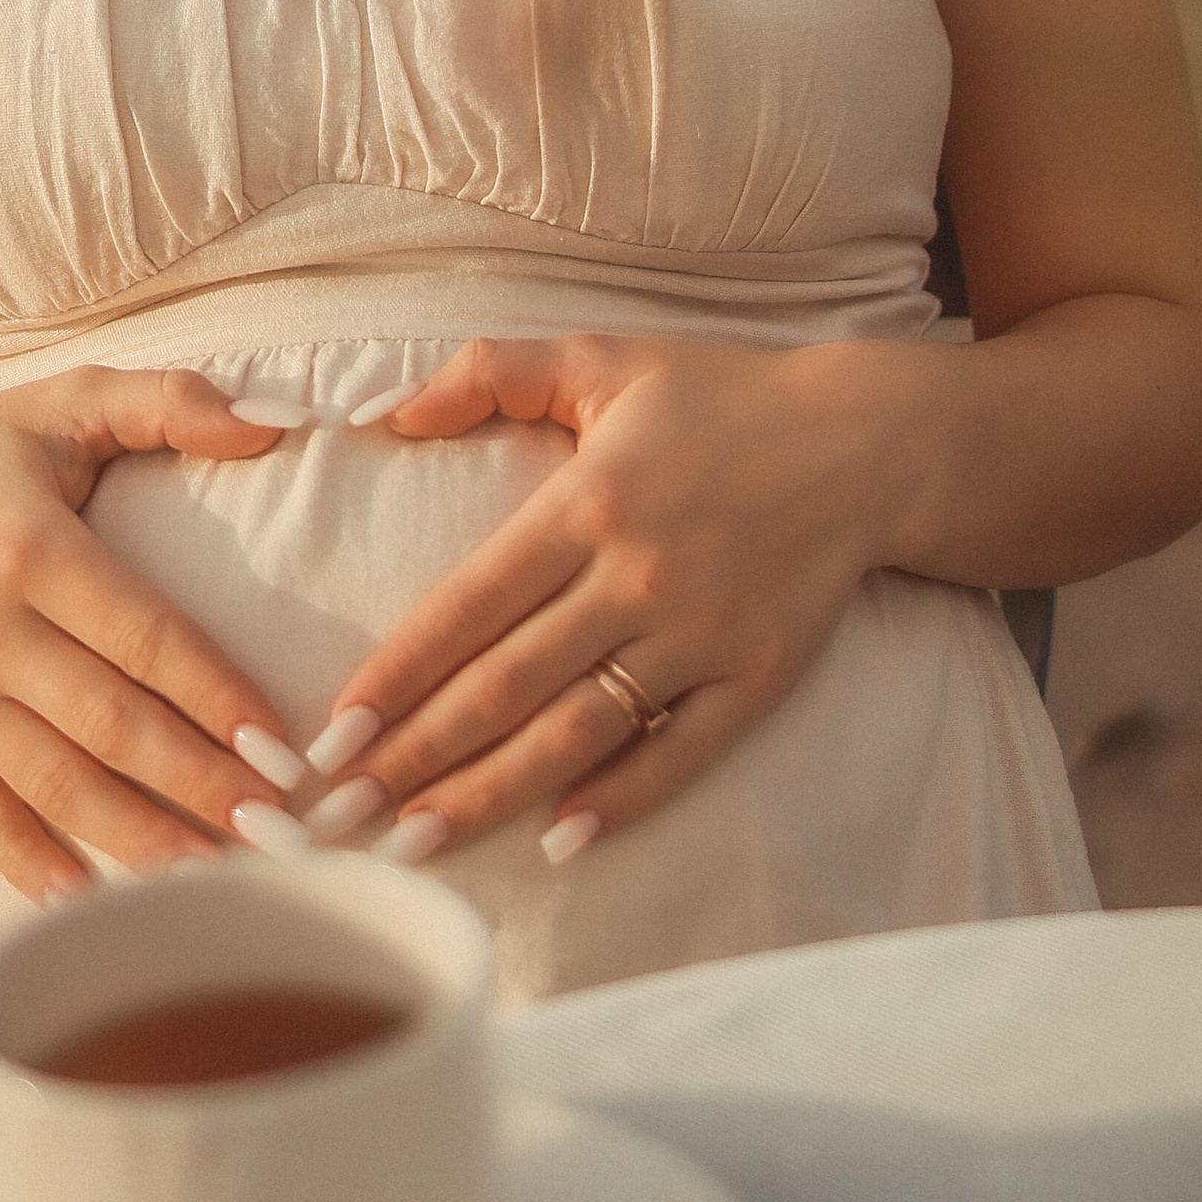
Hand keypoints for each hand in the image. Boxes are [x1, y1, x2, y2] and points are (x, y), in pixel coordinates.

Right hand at [0, 365, 300, 903]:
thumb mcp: (63, 403)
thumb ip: (170, 400)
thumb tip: (278, 421)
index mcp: (30, 549)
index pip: (142, 636)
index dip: (215, 696)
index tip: (286, 749)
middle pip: (108, 725)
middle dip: (199, 785)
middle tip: (281, 833)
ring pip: (56, 785)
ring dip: (141, 839)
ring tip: (220, 881)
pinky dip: (36, 866)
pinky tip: (95, 906)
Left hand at [307, 337, 900, 861]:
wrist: (870, 441)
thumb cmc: (719, 397)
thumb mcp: (602, 356)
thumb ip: (488, 372)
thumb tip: (385, 413)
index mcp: (591, 500)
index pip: (468, 606)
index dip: (396, 676)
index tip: (331, 735)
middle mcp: (640, 574)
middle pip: (506, 686)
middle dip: (415, 757)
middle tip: (340, 815)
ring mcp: (703, 634)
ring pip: (577, 732)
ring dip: (489, 796)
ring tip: (415, 845)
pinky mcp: (760, 676)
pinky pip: (681, 754)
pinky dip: (621, 800)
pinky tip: (560, 840)